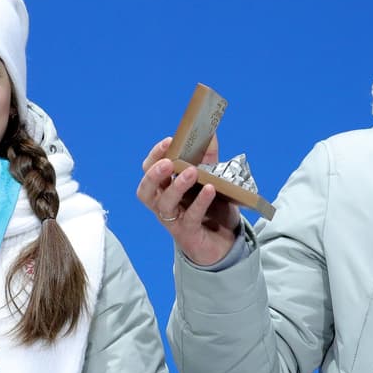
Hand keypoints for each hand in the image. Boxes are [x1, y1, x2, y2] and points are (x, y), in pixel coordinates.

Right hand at [137, 135, 241, 266]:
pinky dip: (199, 202)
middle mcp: (163, 204)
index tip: (170, 141)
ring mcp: (173, 220)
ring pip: (165, 204)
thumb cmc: (212, 208)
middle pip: (146, 190)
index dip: (155, 155)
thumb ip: (208, 156)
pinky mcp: (188, 233)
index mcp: (164, 188)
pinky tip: (209, 189)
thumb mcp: (210, 177)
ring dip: (176, 186)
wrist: (226, 242)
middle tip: (168, 162)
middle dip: (154, 174)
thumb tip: (211, 130)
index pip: (149, 170)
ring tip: (191, 172)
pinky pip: (190, 217)